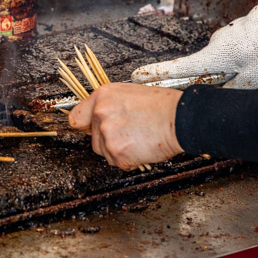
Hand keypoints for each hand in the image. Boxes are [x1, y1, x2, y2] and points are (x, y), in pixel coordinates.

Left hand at [68, 83, 183, 170]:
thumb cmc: (162, 105)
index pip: (77, 118)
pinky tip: (143, 147)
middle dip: (109, 141)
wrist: (180, 118)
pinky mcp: (118, 153)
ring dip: (120, 151)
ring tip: (139, 138)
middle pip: (94, 140)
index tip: (92, 130)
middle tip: (130, 134)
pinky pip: (119, 163)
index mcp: (102, 97)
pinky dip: (131, 160)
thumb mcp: (128, 94)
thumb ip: (109, 106)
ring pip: (105, 153)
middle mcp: (101, 114)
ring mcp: (108, 135)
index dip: (86, 127)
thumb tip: (98, 119)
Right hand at [131, 0, 257, 88]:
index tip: (137, 74)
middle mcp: (219, 41)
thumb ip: (233, 92)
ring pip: (236, 54)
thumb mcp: (252, 83)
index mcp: (214, 56)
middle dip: (228, 76)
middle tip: (247, 81)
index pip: (178, 68)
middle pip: (214, 65)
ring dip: (250, 64)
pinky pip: (250, 43)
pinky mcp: (249, 24)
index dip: (156, 74)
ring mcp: (234, 30)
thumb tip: (221, 98)